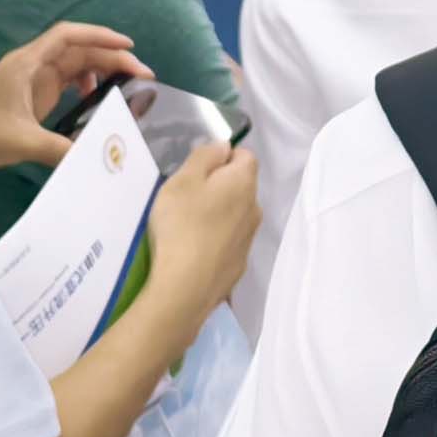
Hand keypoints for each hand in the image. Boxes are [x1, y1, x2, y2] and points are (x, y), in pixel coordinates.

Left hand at [0, 22, 143, 174]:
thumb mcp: (22, 142)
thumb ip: (59, 149)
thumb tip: (95, 159)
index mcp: (27, 63)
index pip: (68, 36)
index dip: (100, 36)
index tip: (128, 47)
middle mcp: (33, 65)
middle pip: (79, 51)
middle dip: (111, 58)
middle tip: (142, 76)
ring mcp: (33, 80)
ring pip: (75, 65)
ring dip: (102, 71)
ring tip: (127, 88)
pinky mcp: (33, 95)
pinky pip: (67, 81)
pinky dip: (86, 85)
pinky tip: (96, 99)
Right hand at [138, 138, 258, 320]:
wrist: (184, 288)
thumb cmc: (181, 224)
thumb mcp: (184, 179)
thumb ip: (205, 156)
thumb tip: (224, 147)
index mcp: (244, 183)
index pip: (245, 156)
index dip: (221, 158)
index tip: (196, 172)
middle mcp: (255, 209)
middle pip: (240, 187)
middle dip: (218, 187)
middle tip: (186, 199)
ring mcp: (249, 240)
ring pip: (235, 216)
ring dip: (217, 216)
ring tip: (186, 228)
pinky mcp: (238, 266)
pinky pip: (228, 243)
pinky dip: (214, 242)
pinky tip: (192, 253)